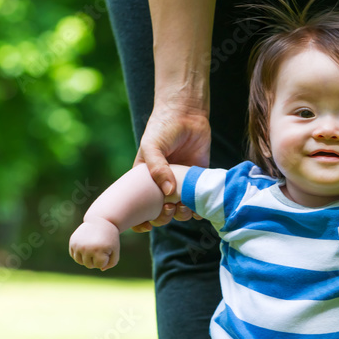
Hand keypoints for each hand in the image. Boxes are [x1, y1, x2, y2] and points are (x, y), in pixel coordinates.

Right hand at [69, 217, 121, 270]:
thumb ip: (111, 263)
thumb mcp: (115, 250)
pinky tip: (86, 247)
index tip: (107, 249)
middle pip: (89, 265)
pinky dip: (79, 254)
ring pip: (80, 262)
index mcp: (98, 250)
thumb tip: (101, 269)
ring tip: (93, 249)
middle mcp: (86, 248)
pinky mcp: (72, 242)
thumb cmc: (110, 237)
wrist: (100, 220)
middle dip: (96, 259)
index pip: (100, 265)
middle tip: (100, 248)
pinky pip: (74, 255)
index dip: (105, 259)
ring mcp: (78, 245)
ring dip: (87, 258)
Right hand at [130, 99, 210, 232]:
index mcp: (145, 181)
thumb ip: (157, 168)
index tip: (146, 225)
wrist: (186, 113)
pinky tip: (200, 207)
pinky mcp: (197, 179)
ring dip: (182, 215)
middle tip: (169, 208)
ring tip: (185, 206)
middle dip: (163, 217)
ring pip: (180, 210)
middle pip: (160, 213)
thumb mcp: (151, 146)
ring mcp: (180, 184)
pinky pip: (198, 201)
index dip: (140, 221)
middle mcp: (161, 185)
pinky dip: (200, 208)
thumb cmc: (162, 127)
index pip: (138, 207)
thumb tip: (168, 193)